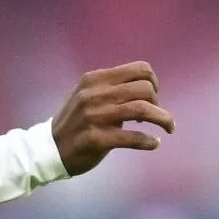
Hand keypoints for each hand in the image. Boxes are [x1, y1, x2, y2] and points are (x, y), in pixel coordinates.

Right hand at [49, 61, 175, 176]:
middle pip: (144, 88)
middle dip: (158, 103)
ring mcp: (94, 116)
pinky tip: (154, 143)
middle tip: (158, 117)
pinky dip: (149, 141)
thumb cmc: (75, 122)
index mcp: (95, 79)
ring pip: (142, 109)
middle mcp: (95, 94)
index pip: (140, 69)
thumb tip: (146, 89)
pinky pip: (132, 138)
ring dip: (163, 119)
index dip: (154, 83)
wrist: (48, 149)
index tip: (154, 98)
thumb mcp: (87, 95)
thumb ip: (112, 89)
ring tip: (169, 128)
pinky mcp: (96, 139)